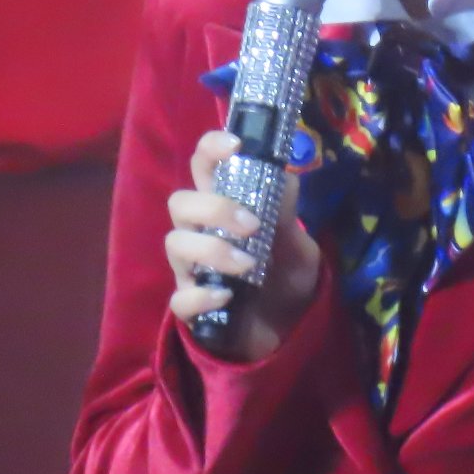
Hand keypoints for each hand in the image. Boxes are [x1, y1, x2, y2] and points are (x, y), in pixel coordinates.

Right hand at [165, 130, 322, 361]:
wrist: (291, 329)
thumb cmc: (287, 277)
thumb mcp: (299, 246)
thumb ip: (287, 215)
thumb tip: (284, 178)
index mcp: (224, 208)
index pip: (203, 167)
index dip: (211, 149)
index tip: (235, 145)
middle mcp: (200, 233)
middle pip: (180, 203)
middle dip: (213, 207)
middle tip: (252, 225)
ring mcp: (192, 270)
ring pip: (174, 244)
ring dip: (212, 250)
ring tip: (249, 265)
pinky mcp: (193, 307)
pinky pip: (180, 298)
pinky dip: (201, 295)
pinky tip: (227, 296)